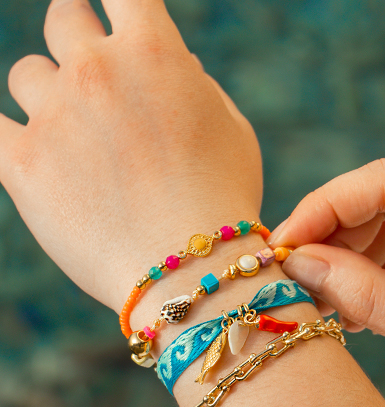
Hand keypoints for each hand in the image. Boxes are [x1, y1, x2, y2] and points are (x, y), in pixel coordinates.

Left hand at [1, 0, 261, 310]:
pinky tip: (26, 151)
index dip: (116, 0)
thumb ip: (200, 86)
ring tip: (80, 141)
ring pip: (27, 76)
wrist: (192, 273)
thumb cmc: (224, 200)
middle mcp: (97, 70)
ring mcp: (54, 116)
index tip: (117, 16)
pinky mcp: (21, 165)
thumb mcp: (233, 132)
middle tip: (92, 71)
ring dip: (51, 97)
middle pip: (61, 17)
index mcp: (154, 52)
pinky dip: (7, 135)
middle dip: (77, 36)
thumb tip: (179, 63)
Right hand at [268, 158, 384, 406]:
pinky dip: (375, 267)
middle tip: (295, 274)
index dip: (325, 207)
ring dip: (350, 255)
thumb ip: (371, 297)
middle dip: (332, 235)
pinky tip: (357, 299)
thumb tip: (301, 266)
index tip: (283, 243)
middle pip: (383, 196)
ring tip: (324, 297)